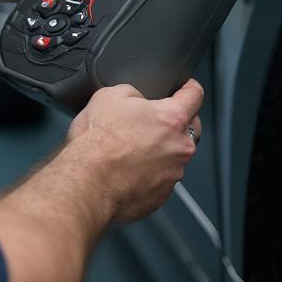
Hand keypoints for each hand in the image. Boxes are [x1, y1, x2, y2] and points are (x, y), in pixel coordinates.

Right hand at [66, 80, 203, 223]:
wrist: (87, 183)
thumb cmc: (97, 142)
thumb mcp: (110, 95)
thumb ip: (134, 92)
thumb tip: (137, 100)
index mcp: (172, 118)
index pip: (195, 94)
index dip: (189, 86)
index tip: (186, 87)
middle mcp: (179, 147)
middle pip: (191, 127)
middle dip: (176, 121)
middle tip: (150, 120)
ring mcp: (173, 174)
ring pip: (175, 154)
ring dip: (161, 149)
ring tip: (131, 148)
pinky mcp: (162, 195)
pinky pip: (162, 177)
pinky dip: (150, 171)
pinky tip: (128, 167)